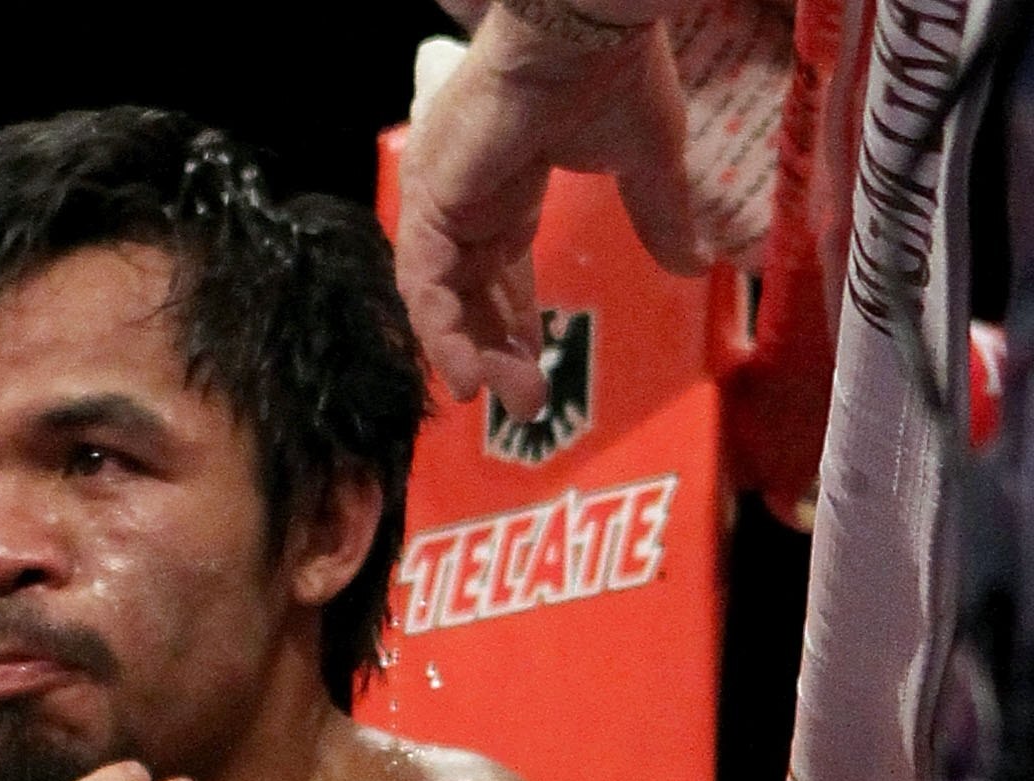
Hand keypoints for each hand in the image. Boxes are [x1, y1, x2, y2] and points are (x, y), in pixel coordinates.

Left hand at [398, 6, 699, 409]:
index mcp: (505, 189)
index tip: (535, 369)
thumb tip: (693, 268)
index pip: (496, 273)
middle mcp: (465, 199)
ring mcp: (441, 200)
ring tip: (503, 402)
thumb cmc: (614, 79)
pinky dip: (442, 332)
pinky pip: (425, 284)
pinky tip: (466, 375)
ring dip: (470, 355)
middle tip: (527, 405)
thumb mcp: (646, 164)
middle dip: (495, 352)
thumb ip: (659, 219)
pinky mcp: (430, 202)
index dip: (512, 324)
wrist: (586, 33)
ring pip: (440, 300)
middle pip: (466, 295)